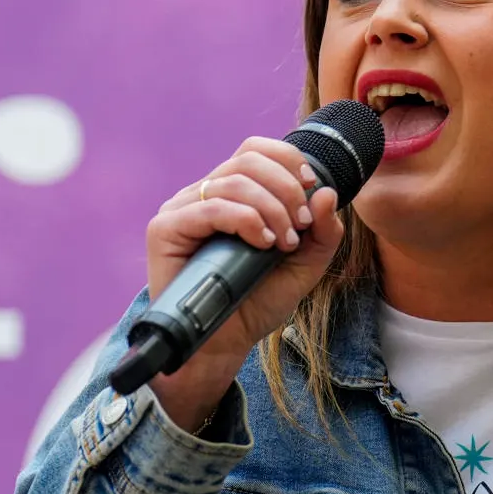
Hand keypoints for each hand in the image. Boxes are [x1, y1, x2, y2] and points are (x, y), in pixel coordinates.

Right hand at [144, 138, 344, 430]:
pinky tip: (262, 243)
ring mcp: (183, 209)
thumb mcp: (304, 265)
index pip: (256, 149)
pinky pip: (210, 206)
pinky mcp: (165, 229)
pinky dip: (245, 219)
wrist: (224, 344)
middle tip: (301, 225)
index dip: (288, 159)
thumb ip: (323, 232)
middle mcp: (205, 194)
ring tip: (284, 243)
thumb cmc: (257, 302)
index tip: (312, 188)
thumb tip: (326, 192)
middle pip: (248, 159)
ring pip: (233, 181)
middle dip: (286, 188)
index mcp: (233, 193)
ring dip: (272, 209)